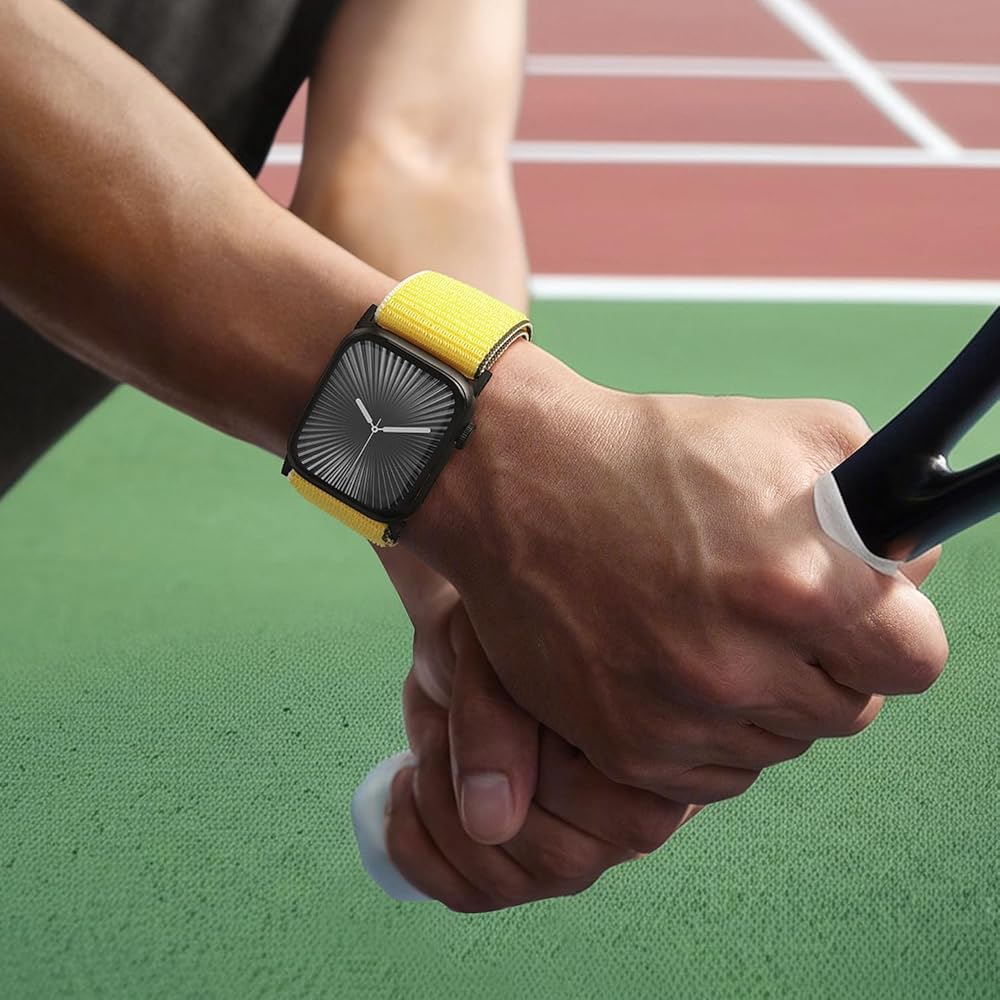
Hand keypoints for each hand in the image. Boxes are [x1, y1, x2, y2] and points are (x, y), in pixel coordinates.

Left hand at [377, 549, 697, 910]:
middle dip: (480, 794)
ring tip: (429, 751)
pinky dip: (415, 848)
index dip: (550, 771)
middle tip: (448, 730)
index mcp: (654, 760)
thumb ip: (502, 722)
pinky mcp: (517, 866)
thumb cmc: (507, 625)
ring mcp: (575, 851)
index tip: (514, 708)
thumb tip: (491, 822)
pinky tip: (406, 791)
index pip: (627, 818)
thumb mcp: (498, 651)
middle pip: (562, 862)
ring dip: (441, 816)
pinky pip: (465, 895)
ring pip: (507, 884)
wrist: (477, 634)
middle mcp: (628, 818)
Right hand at [406, 344, 947, 803]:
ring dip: (762, 703)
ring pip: (779, 747)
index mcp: (800, 586)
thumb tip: (912, 563)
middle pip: (849, 710)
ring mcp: (681, 717)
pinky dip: (706, 736)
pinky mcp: (627, 748)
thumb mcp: (782, 432)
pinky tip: (675, 674)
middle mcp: (743, 667)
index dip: (891, 633)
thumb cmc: (647, 453)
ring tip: (711, 637)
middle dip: (826, 667)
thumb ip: (876, 499)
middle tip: (774, 620)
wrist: (519, 486)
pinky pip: (711, 777)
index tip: (862, 618)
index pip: (916, 661)